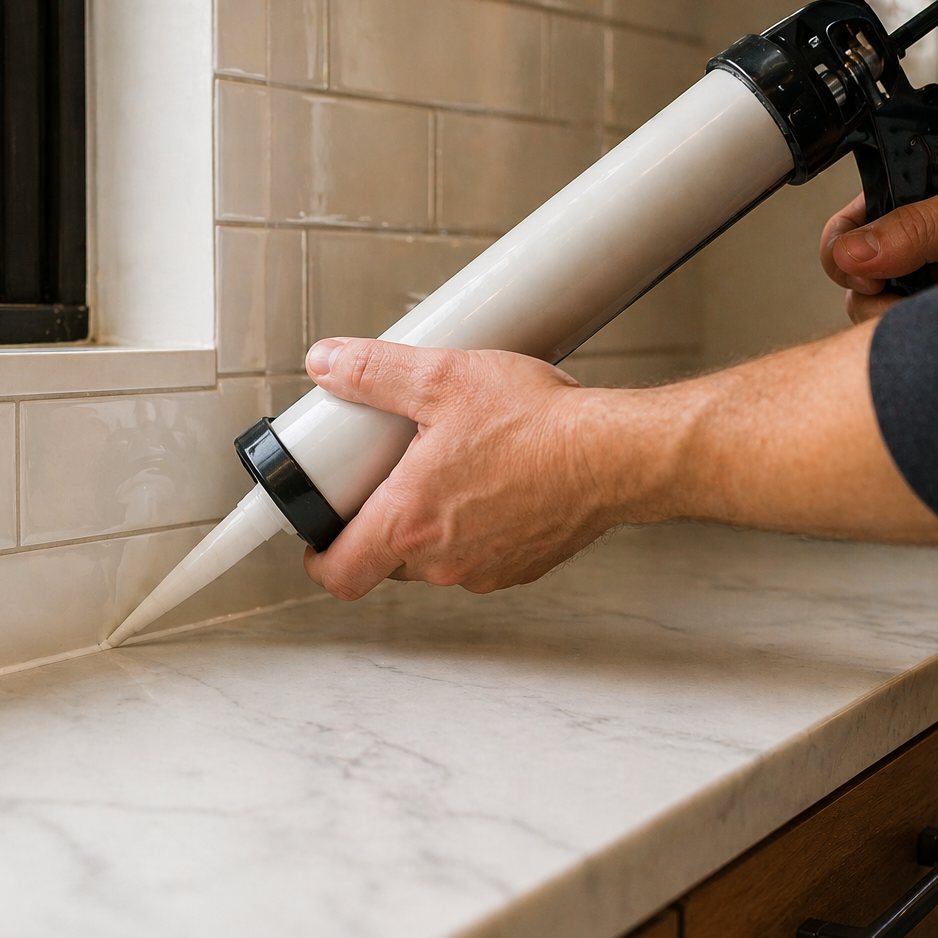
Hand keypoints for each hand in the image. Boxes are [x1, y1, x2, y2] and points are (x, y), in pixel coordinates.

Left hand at [299, 325, 937, 600]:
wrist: (620, 452)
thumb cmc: (542, 425)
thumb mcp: (443, 379)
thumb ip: (374, 372)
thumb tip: (327, 363)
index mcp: (411, 525)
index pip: (338, 574)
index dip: (318, 557)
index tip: (316, 534)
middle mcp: (445, 561)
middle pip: (383, 561)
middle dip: (377, 524)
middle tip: (382, 477)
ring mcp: (485, 569)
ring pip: (432, 559)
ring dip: (427, 525)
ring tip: (442, 471)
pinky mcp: (521, 565)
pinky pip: (476, 555)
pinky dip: (472, 527)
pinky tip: (488, 483)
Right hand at [821, 126, 937, 322]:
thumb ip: (922, 225)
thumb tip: (851, 251)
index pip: (874, 197)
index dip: (851, 234)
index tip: (854, 264)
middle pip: (865, 256)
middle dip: (869, 283)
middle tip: (888, 294)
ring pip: (877, 300)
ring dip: (889, 314)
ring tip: (931, 310)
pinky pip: (904, 326)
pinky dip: (911, 331)